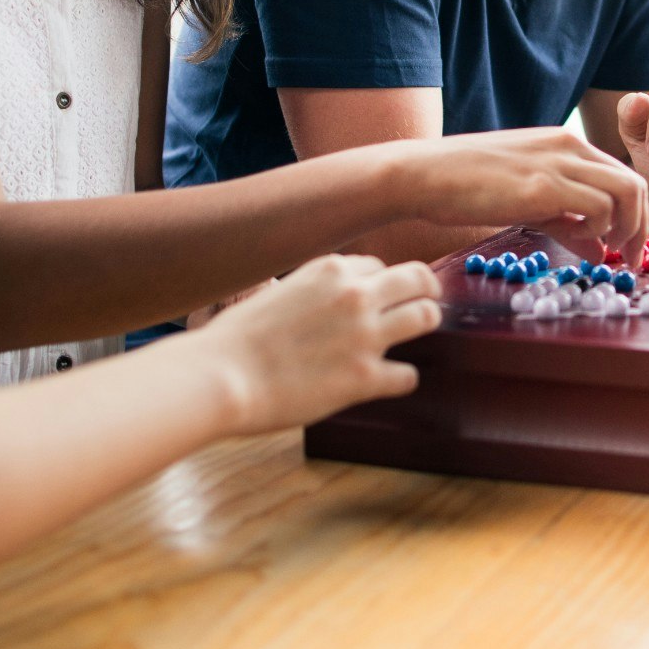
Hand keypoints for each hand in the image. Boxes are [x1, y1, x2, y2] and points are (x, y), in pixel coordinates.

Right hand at [195, 252, 443, 433]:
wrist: (222, 375)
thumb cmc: (236, 339)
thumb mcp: (279, 293)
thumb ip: (314, 292)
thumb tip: (328, 305)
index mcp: (332, 270)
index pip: (379, 266)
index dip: (380, 284)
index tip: (378, 298)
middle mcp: (356, 295)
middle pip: (418, 279)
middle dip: (423, 291)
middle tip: (424, 304)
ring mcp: (365, 335)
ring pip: (426, 316)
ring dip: (422, 325)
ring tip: (415, 337)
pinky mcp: (366, 377)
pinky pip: (408, 375)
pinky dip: (400, 380)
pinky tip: (387, 382)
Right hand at [383, 127, 648, 253]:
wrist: (424, 174)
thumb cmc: (467, 186)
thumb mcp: (528, 201)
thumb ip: (566, 221)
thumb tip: (597, 250)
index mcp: (566, 144)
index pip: (624, 175)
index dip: (636, 216)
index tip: (629, 247)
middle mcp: (569, 146)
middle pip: (635, 184)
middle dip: (641, 228)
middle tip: (630, 258)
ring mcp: (558, 163)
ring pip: (627, 192)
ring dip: (624, 229)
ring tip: (600, 249)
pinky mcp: (543, 185)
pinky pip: (598, 206)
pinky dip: (598, 229)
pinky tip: (572, 237)